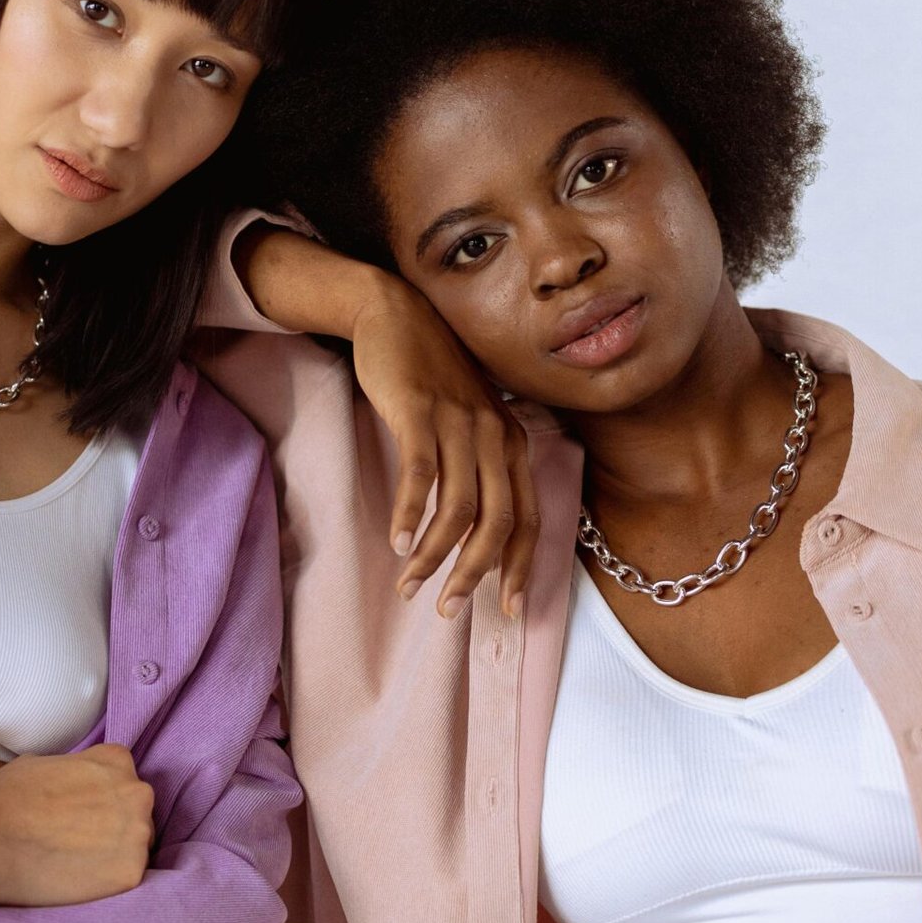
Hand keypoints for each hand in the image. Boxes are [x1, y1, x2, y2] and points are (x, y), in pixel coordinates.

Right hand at [0, 744, 155, 906]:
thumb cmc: (3, 798)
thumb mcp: (44, 763)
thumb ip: (74, 770)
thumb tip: (72, 785)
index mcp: (116, 761)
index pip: (124, 782)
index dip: (102, 802)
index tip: (81, 816)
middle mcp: (136, 792)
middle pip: (136, 816)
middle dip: (113, 829)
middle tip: (76, 845)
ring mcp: (137, 832)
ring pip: (136, 848)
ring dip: (112, 857)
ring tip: (74, 866)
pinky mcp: (130, 872)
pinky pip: (128, 879)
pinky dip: (106, 884)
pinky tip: (77, 882)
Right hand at [236, 223, 540, 618]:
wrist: (395, 312)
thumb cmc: (430, 374)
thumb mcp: (468, 418)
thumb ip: (478, 465)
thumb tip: (473, 528)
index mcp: (511, 442)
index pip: (526, 518)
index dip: (518, 568)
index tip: (505, 610)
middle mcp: (494, 435)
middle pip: (497, 523)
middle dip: (474, 574)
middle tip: (447, 607)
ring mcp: (458, 422)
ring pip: (457, 509)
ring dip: (433, 555)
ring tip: (409, 583)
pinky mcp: (419, 412)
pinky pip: (420, 476)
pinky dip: (409, 515)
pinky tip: (395, 541)